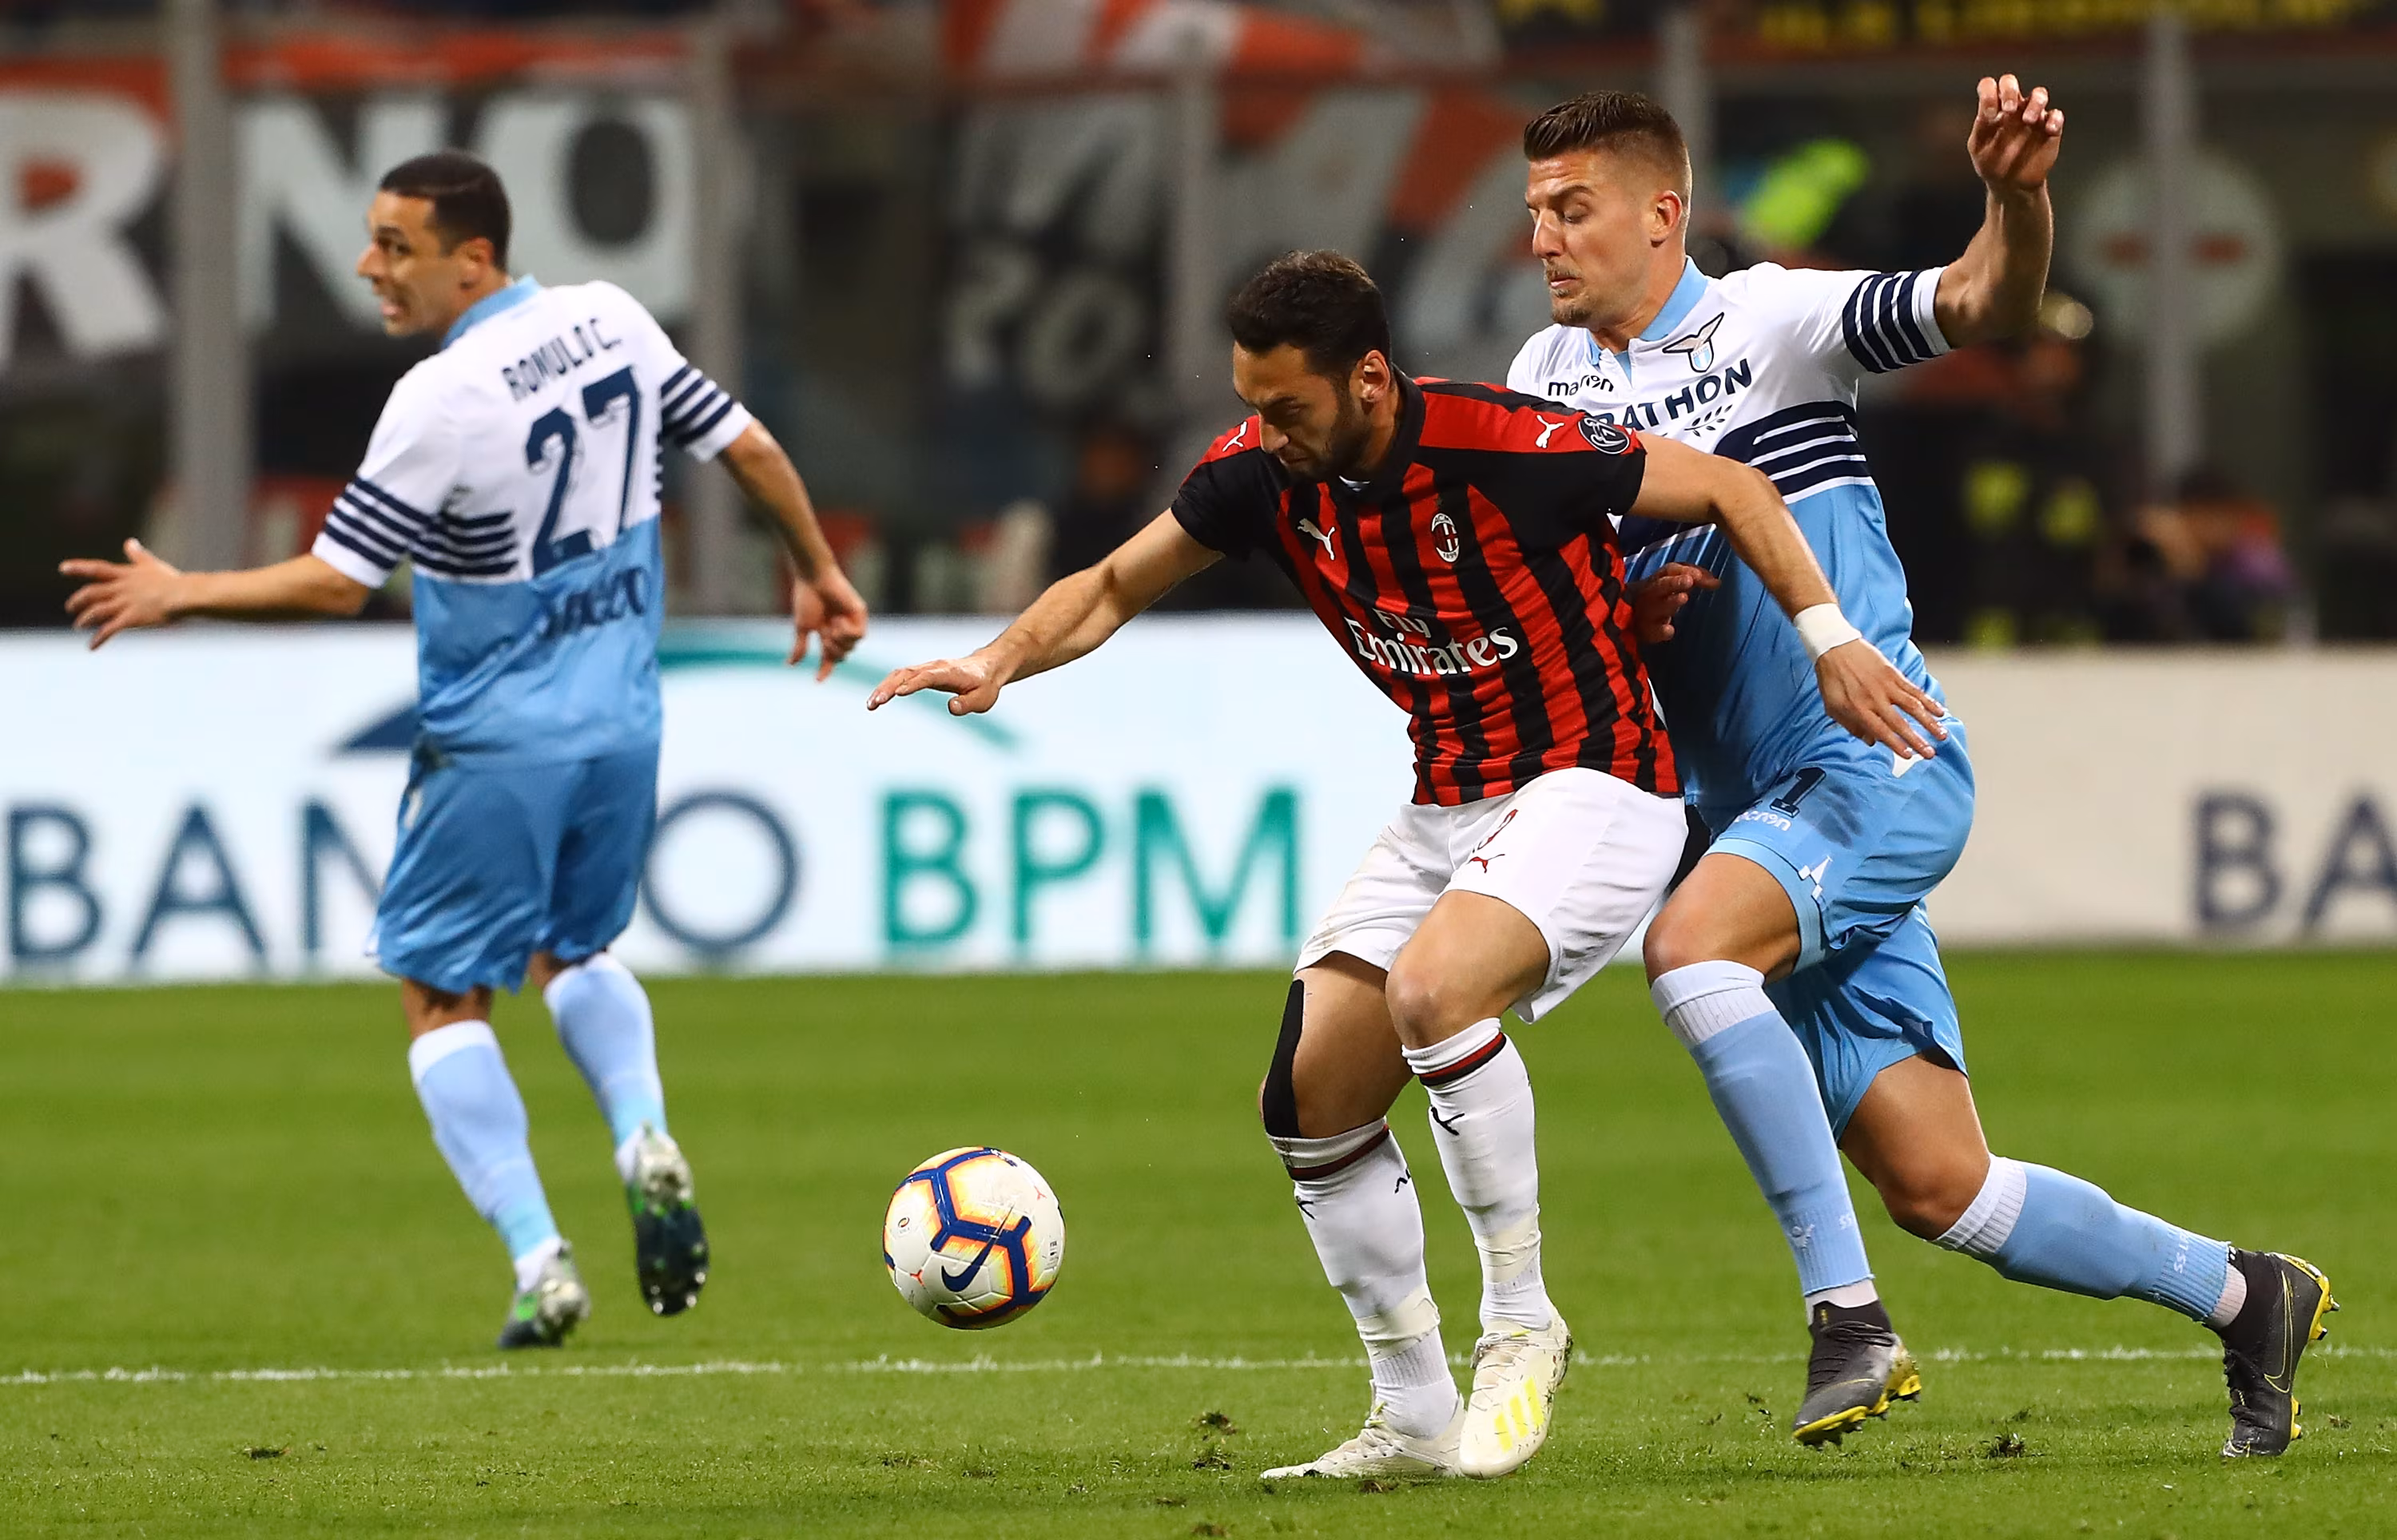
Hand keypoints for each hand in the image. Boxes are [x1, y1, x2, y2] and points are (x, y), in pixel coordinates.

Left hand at [59, 538, 186, 649]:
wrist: (185, 595)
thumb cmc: (174, 581)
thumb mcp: (152, 565)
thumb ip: (138, 556)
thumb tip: (129, 542)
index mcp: (126, 575)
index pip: (97, 569)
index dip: (78, 568)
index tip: (63, 568)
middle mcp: (121, 589)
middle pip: (91, 593)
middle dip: (77, 600)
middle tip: (69, 607)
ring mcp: (125, 604)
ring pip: (96, 611)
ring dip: (84, 619)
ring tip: (78, 626)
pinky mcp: (131, 619)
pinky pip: (109, 630)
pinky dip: (98, 638)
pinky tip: (92, 646)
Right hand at [789, 567, 868, 681]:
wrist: (814, 578)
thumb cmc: (807, 599)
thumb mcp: (803, 627)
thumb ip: (800, 646)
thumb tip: (791, 664)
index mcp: (826, 632)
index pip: (828, 657)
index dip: (824, 669)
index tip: (817, 680)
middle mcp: (839, 629)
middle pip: (841, 656)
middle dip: (832, 652)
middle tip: (825, 636)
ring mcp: (851, 622)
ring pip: (851, 648)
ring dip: (838, 641)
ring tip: (831, 625)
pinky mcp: (859, 614)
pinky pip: (859, 636)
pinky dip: (847, 632)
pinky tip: (839, 620)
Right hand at [867, 650, 1011, 716]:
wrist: (987, 667)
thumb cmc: (985, 685)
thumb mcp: (984, 699)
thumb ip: (968, 704)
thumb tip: (951, 707)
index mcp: (950, 673)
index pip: (928, 677)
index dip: (913, 684)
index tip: (898, 693)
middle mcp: (934, 667)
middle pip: (906, 673)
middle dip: (888, 687)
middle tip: (874, 704)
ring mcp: (927, 668)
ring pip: (900, 674)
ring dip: (884, 687)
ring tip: (871, 705)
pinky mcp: (922, 673)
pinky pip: (901, 676)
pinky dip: (887, 686)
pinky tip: (877, 699)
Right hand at [1628, 562, 1719, 644]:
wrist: (1631, 617)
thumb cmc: (1660, 597)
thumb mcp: (1675, 583)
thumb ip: (1696, 578)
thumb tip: (1717, 582)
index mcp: (1658, 580)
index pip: (1669, 570)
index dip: (1683, 571)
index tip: (1697, 576)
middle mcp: (1651, 594)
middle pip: (1661, 585)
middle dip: (1674, 582)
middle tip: (1689, 581)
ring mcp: (1647, 613)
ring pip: (1658, 607)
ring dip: (1670, 602)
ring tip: (1683, 598)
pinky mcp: (1647, 631)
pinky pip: (1653, 630)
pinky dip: (1661, 630)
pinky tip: (1670, 630)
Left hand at [1814, 639, 1949, 760]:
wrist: (1834, 647)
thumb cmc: (1832, 679)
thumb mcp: (1833, 707)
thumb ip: (1851, 726)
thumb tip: (1871, 741)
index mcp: (1858, 709)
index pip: (1880, 731)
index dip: (1896, 744)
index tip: (1909, 756)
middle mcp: (1875, 698)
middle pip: (1900, 722)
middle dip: (1917, 740)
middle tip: (1930, 753)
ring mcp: (1886, 685)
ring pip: (1913, 707)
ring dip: (1929, 722)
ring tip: (1942, 735)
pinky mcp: (1894, 674)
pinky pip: (1914, 690)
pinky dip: (1929, 701)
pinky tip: (1940, 711)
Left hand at [1968, 74, 2062, 192]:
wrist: (2011, 185)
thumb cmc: (1991, 164)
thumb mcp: (1978, 148)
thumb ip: (1980, 129)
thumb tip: (1989, 112)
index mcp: (1993, 110)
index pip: (1989, 86)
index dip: (1988, 93)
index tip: (1989, 115)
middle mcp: (2013, 108)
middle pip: (2011, 82)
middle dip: (2010, 90)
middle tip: (2008, 109)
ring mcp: (2032, 116)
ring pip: (2039, 94)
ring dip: (2035, 103)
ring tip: (2028, 120)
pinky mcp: (2050, 129)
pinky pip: (2056, 115)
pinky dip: (2054, 119)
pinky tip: (2049, 130)